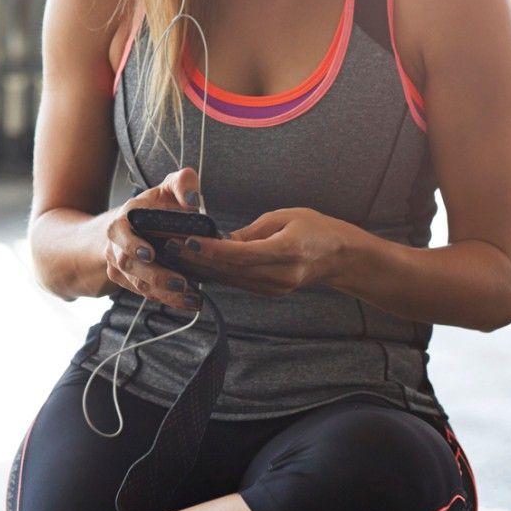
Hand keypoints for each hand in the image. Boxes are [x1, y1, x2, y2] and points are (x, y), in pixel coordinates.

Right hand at [102, 166, 202, 311]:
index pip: (119, 232)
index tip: (150, 254)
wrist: (132, 227)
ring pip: (138, 284)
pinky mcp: (128, 282)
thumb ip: (182, 183)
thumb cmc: (154, 207)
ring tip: (192, 297)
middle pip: (129, 265)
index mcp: (123, 220)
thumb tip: (192, 201)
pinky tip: (188, 302)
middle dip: (156, 276)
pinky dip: (166, 299)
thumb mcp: (167, 188)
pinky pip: (145, 294)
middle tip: (182, 283)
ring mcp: (120, 266)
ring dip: (165, 293)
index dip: (131, 244)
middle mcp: (116, 245)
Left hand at [170, 206, 356, 297]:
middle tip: (171, 246)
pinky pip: (239, 283)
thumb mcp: (285, 217)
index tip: (188, 241)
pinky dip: (218, 274)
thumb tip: (223, 239)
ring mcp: (276, 288)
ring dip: (204, 268)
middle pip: (231, 270)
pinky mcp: (271, 292)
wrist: (339, 256)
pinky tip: (199, 265)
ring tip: (178, 255)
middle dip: (199, 259)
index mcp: (287, 251)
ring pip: (232, 280)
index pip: (241, 253)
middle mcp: (280, 275)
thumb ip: (253, 231)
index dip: (212, 249)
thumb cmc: (315, 229)